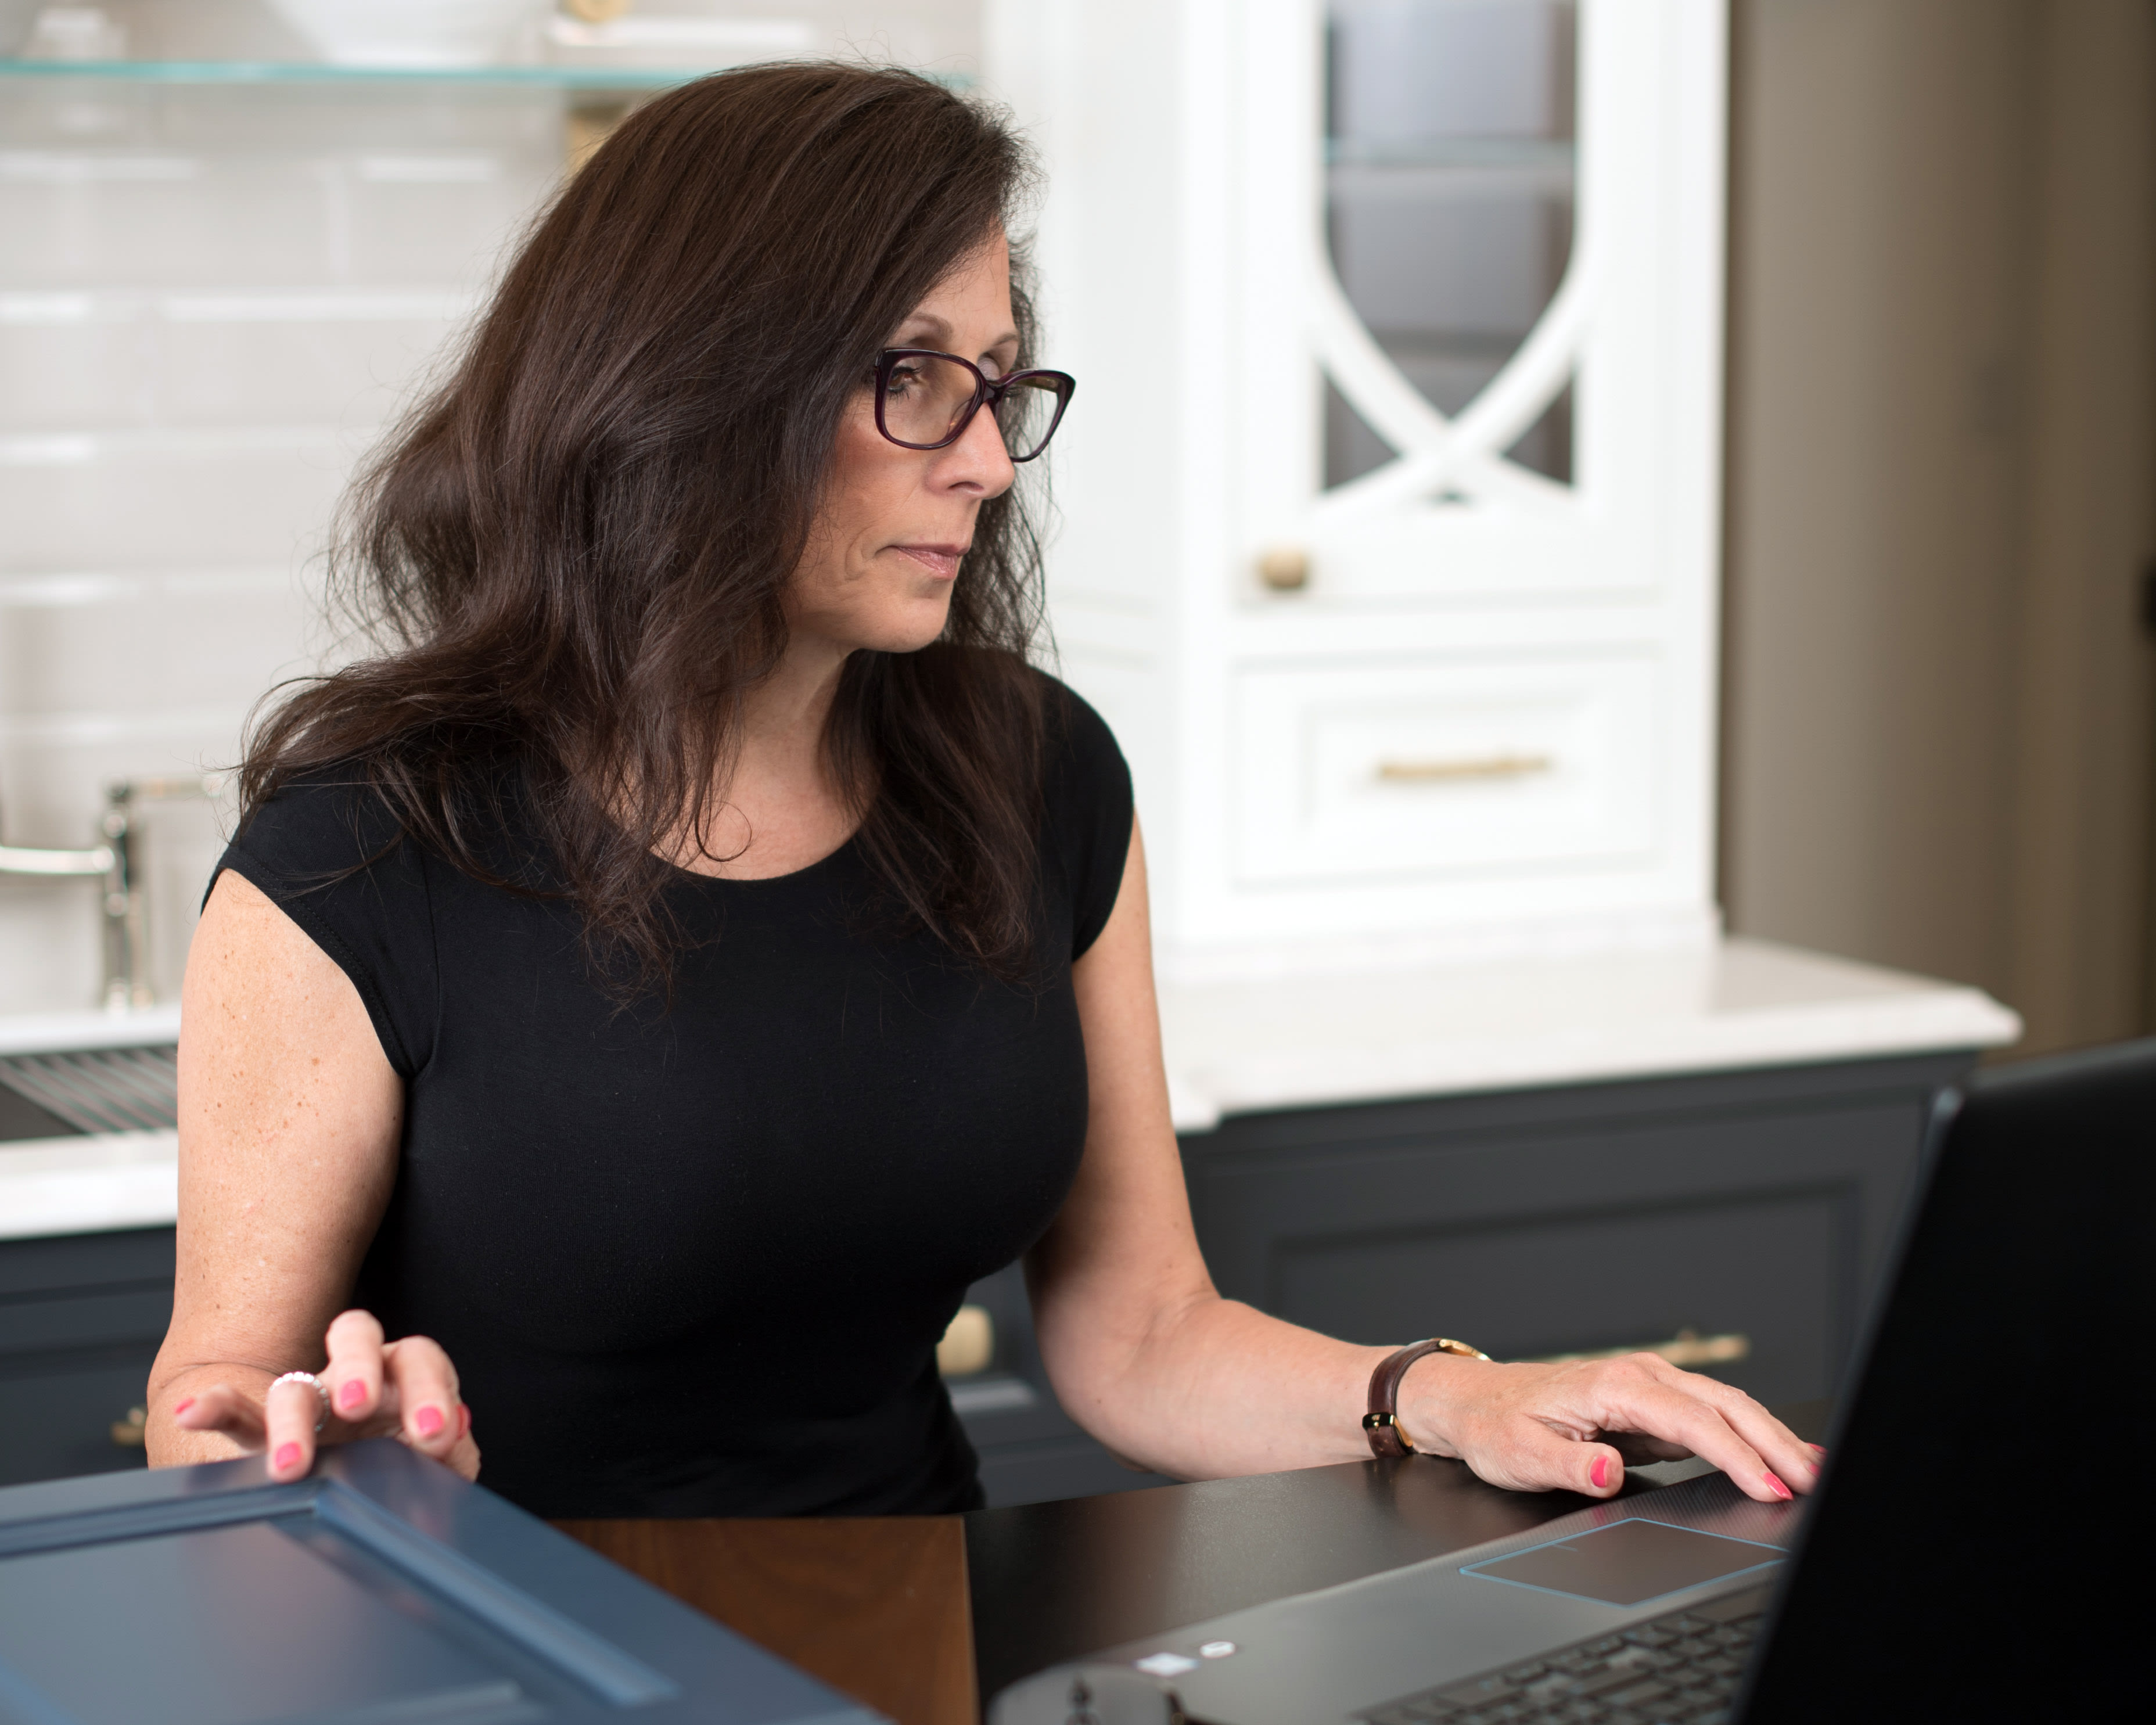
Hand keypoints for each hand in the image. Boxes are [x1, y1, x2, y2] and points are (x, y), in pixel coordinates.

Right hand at [168, 1309, 479, 1483]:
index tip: (434, 1435)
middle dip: (361, 1368)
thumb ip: (452, 1454)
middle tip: (360, 1407)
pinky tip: (194, 1413)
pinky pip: (235, 1412)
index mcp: (402, 1376)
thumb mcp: (433, 1462)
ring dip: (292, 1419)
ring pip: (294, 1385)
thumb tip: (452, 1444)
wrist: (356, 1487)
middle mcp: (354, 1375)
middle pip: (358, 1337)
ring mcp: (307, 1399)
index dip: (429, 1391)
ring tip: (292, 1462)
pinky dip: (213, 1407)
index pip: (419, 1359)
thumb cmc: (402, 1464)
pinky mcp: (262, 1432)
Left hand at [1399, 1351, 1822, 1503]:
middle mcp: (1640, 1377)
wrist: (1476, 1402)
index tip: (1771, 1486)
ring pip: (1727, 1407)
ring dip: (1771, 1436)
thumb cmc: (1497, 1425)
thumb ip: (1569, 1465)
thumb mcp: (1520, 1453)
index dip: (1737, 1455)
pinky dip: (1751, 1435)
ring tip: (1813, 1469)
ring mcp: (1651, 1388)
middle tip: (1815, 1481)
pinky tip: (1777, 1455)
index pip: (1693, 1421)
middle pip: (1724, 1406)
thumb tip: (1610, 1471)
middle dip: (1774, 1442)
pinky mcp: (1654, 1406)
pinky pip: (1713, 1418)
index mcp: (1614, 1385)